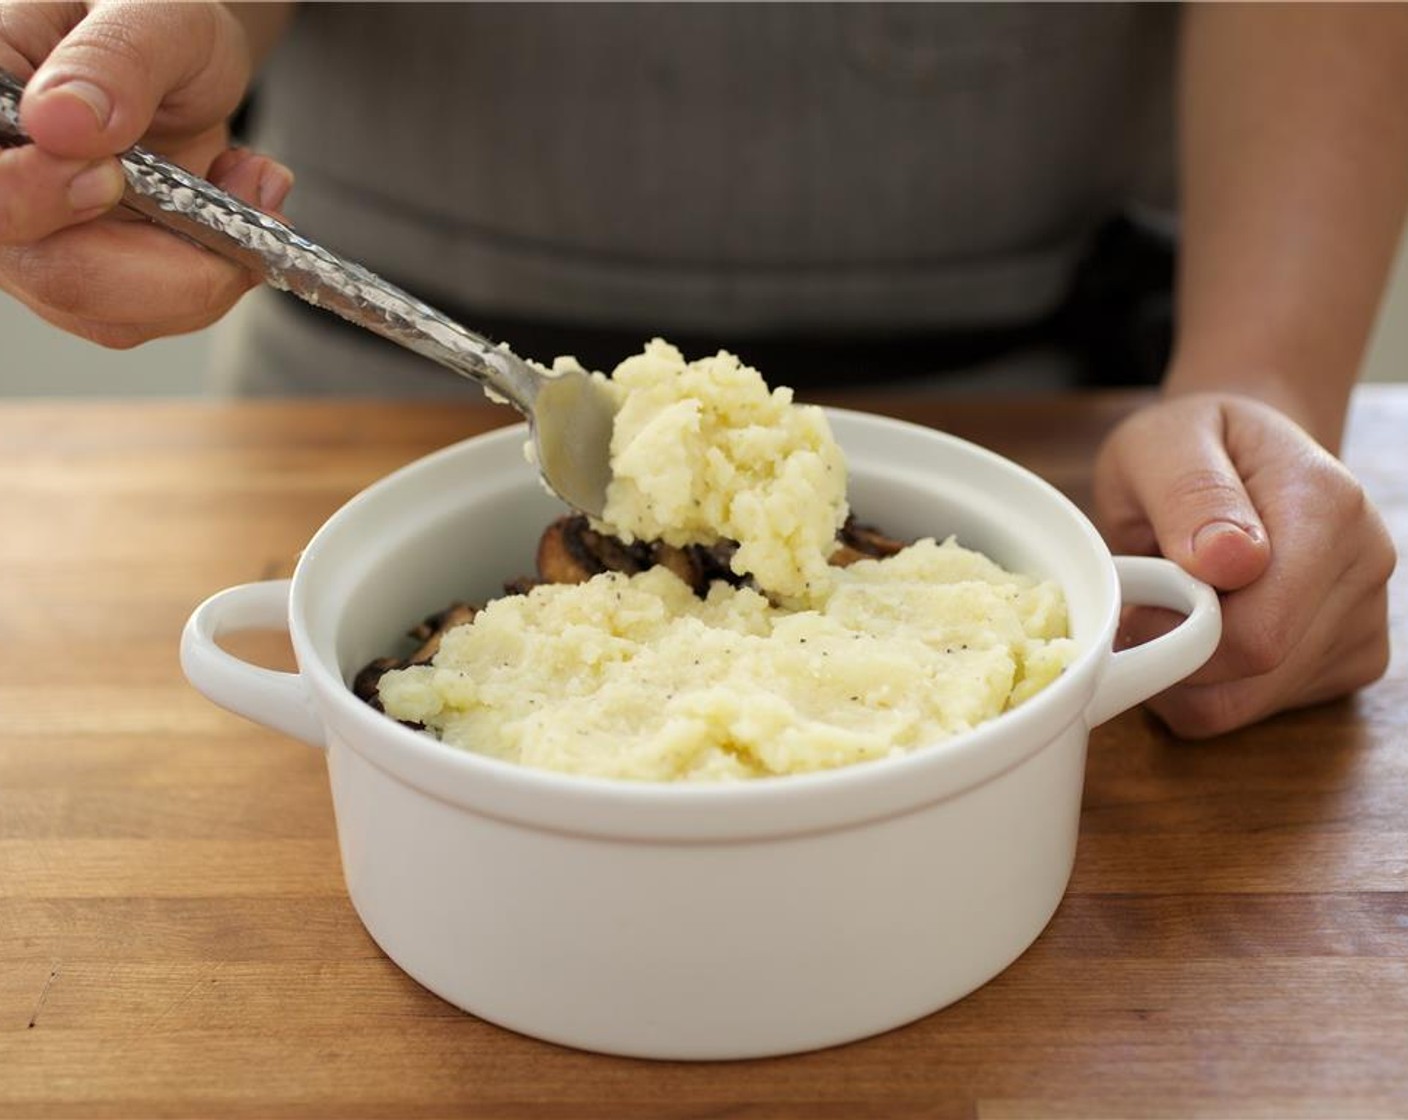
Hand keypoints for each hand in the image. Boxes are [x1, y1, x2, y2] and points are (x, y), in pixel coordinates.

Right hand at [0, 1, 292, 347]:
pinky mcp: (98, 280)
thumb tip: (60, 122)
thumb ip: (113, 60)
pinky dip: (220, 271)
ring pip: (117, 315)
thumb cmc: (155, 20)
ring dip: (211, 264)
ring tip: (247, 179)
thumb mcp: (154, 14)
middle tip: (240, 183)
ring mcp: (43, 247)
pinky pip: (160, 313)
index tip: (111, 173)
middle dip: (172, 256)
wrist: (182, 58)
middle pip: (56, 275)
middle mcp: (2, 189)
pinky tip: (239, 206)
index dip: (39, 199)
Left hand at [1092, 392, 1395, 736]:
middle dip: (1173, 653)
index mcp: (1328, 505)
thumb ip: (1189, 493)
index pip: (1257, 631)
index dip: (1174, 630)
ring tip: (1170, 607)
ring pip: (1244, 705)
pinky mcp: (1347, 663)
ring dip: (1182, 675)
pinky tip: (1201, 630)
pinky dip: (1204, 687)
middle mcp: (1365, 566)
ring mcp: (1364, 621)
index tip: (1140, 590)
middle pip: (1253, 674)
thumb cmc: (1193, 446)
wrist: (1242, 458)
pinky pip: (1252, 711)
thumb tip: (1229, 560)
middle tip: (1142, 600)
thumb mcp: (1163, 444)